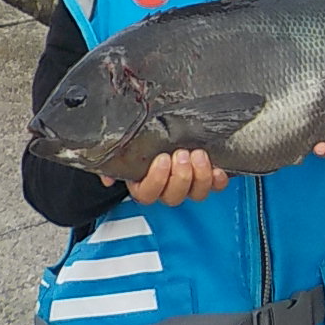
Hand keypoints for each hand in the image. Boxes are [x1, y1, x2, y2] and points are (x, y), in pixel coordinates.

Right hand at [112, 149, 228, 205]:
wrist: (163, 127)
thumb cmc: (142, 138)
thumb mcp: (123, 146)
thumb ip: (112, 159)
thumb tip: (106, 177)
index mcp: (142, 183)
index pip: (146, 194)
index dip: (156, 180)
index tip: (162, 159)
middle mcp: (166, 188)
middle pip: (173, 197)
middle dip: (180, 176)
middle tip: (181, 154)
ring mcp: (187, 184)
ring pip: (195, 194)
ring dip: (199, 176)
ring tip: (198, 155)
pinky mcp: (206, 177)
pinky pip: (215, 186)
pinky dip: (218, 180)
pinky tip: (218, 169)